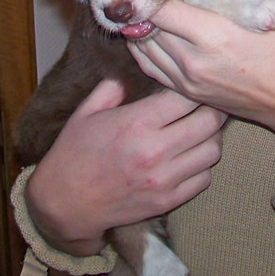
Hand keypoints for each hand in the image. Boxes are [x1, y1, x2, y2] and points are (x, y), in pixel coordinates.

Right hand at [25, 78, 226, 255]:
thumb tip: (136, 71)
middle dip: (213, 108)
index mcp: (137, 122)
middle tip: (207, 104)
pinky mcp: (166, 202)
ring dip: (211, 138)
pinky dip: (203, 166)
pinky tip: (191, 158)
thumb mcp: (87, 112)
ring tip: (202, 131)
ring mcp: (162, 179)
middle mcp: (154, 150)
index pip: (186, 97)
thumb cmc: (74, 153)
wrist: (61, 204)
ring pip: (212, 151)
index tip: (191, 86)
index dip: (193, 88)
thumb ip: (113, 87)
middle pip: (209, 121)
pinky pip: (204, 179)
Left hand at [128, 0, 274, 149]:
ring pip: (144, 49)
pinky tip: (144, 37)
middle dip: (146, 9)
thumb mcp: (267, 9)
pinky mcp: (189, 93)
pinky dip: (144, 51)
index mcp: (213, 34)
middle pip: (149, 28)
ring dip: (141, 29)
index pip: (162, 9)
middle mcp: (194, 60)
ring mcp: (189, 80)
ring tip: (143, 12)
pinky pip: (152, 69)